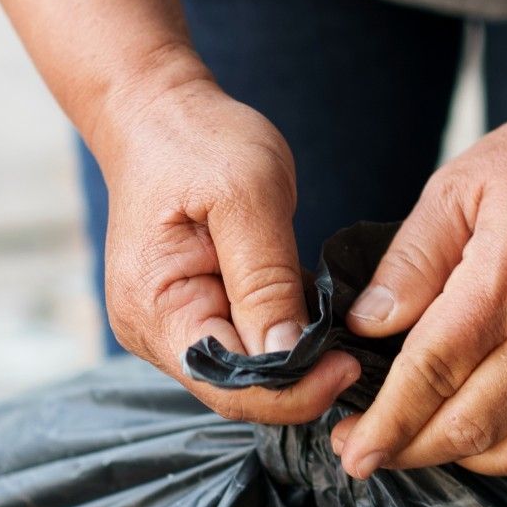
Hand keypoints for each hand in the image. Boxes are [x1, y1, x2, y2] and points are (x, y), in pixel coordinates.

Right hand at [93, 59, 360, 421]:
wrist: (160, 114)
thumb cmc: (200, 142)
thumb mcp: (247, 197)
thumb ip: (266, 280)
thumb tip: (290, 354)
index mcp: (155, 308)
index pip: (229, 386)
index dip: (293, 390)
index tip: (349, 365)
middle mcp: (151, 331)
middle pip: (235, 391)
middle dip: (297, 382)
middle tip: (355, 355)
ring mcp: (166, 328)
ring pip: (241, 376)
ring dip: (291, 362)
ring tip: (337, 336)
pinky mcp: (188, 316)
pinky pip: (240, 348)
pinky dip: (278, 340)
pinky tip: (309, 320)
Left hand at [332, 81, 506, 477]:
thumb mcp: (458, 187)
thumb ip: (410, 261)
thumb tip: (365, 324)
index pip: (433, 371)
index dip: (387, 420)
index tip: (350, 449)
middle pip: (468, 423)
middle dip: (405, 450)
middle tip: (359, 453)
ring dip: (451, 459)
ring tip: (408, 444)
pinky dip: (505, 454)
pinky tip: (469, 435)